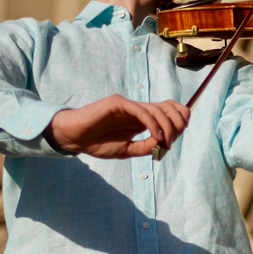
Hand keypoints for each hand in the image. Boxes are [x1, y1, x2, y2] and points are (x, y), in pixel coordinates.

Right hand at [44, 94, 189, 158]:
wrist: (74, 138)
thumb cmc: (98, 143)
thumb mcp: (127, 150)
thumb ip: (145, 146)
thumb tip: (164, 143)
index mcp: (142, 119)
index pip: (168, 111)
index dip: (178, 120)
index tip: (176, 138)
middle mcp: (138, 109)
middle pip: (169, 107)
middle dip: (178, 122)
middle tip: (173, 140)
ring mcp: (128, 105)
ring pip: (158, 109)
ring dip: (167, 126)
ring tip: (165, 142)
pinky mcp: (117, 103)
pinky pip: (141, 111)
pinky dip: (152, 123)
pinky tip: (155, 136)